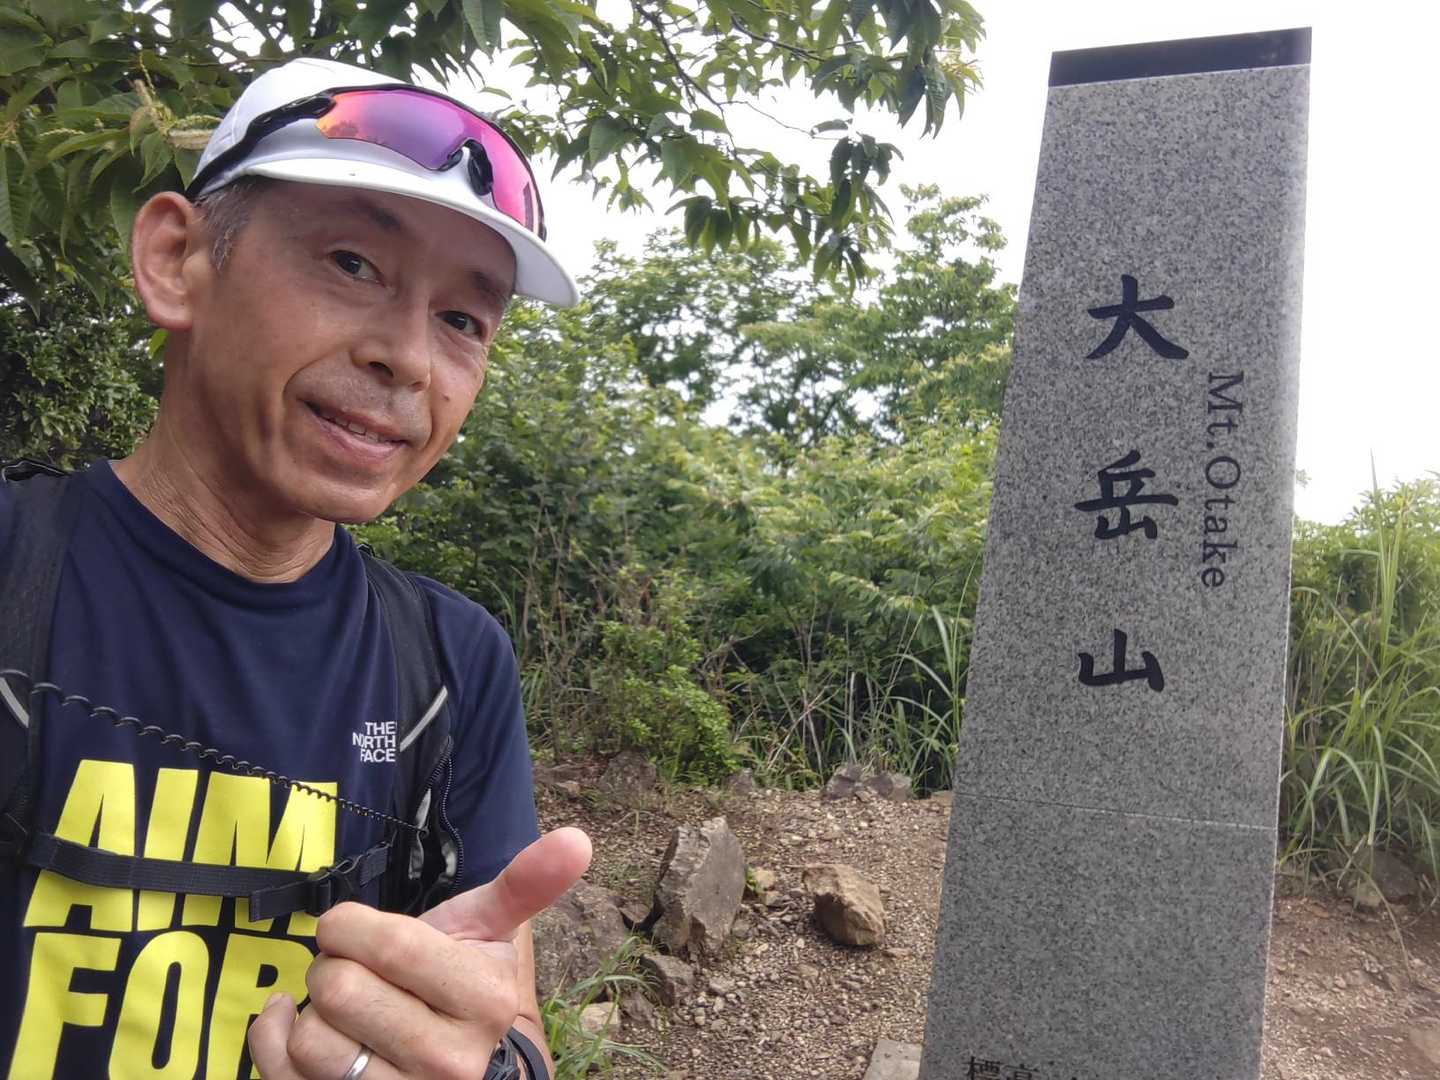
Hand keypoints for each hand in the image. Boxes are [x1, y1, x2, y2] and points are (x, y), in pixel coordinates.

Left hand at [248, 827, 591, 1078]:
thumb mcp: (494, 934)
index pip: (391, 948)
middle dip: (333, 965)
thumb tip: (576, 838)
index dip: (351, 925)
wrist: (467, 1074)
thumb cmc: (468, 992)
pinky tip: (294, 1023)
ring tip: (339, 1004)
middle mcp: (447, 1064)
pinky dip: (272, 1038)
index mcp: (485, 1003)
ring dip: (308, 1008)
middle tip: (352, 968)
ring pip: (308, 1039)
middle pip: (340, 990)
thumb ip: (527, 884)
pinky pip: (279, 1072)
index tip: (347, 925)